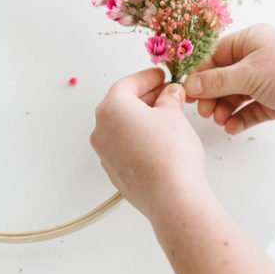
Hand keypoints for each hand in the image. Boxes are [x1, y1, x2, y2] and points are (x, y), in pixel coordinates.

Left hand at [90, 68, 209, 220]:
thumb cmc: (170, 152)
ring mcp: (105, 154)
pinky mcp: (114, 172)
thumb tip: (170, 92)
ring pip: (122, 127)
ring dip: (141, 119)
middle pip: (121, 105)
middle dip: (145, 97)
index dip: (147, 77)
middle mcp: (101, 130)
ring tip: (166, 117)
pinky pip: (124, 147)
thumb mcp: (173, 115)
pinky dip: (138, 138)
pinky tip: (158, 140)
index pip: (127, 84)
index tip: (161, 76)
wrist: (171, 197)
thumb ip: (169, 98)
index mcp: (111, 109)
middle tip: (167, 93)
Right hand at [185, 24, 274, 134]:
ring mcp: (267, 81)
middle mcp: (258, 58)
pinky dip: (240, 119)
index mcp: (251, 40)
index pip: (215, 55)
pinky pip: (250, 110)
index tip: (187, 93)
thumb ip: (216, 81)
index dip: (200, 74)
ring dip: (224, 109)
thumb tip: (189, 85)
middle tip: (204, 112)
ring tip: (220, 121)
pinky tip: (233, 127)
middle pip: (223, 77)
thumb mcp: (249, 74)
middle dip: (212, 95)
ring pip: (235, 95)